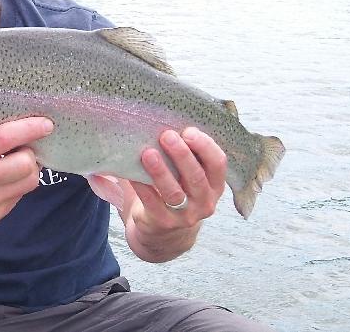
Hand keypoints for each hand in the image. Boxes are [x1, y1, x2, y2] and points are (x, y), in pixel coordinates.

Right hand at [0, 117, 49, 233]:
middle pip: (26, 163)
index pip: (4, 139)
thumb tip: (13, 122)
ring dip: (29, 169)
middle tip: (21, 148)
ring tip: (16, 163)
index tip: (44, 123)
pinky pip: (21, 195)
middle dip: (29, 152)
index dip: (29, 129)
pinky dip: (19, 184)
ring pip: (30, 180)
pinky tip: (6, 180)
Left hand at [119, 127, 226, 261]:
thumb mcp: (189, 176)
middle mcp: (205, 202)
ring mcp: (185, 216)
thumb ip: (187, 154)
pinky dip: (142, 187)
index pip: (218, 165)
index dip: (206, 147)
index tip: (189, 130)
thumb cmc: (177, 189)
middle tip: (166, 135)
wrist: (164, 232)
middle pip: (196, 178)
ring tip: (148, 153)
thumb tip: (165, 116)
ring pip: (174, 193)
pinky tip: (132, 173)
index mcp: (215, 185)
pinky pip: (152, 204)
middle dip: (182, 155)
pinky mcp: (163, 223)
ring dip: (161, 172)